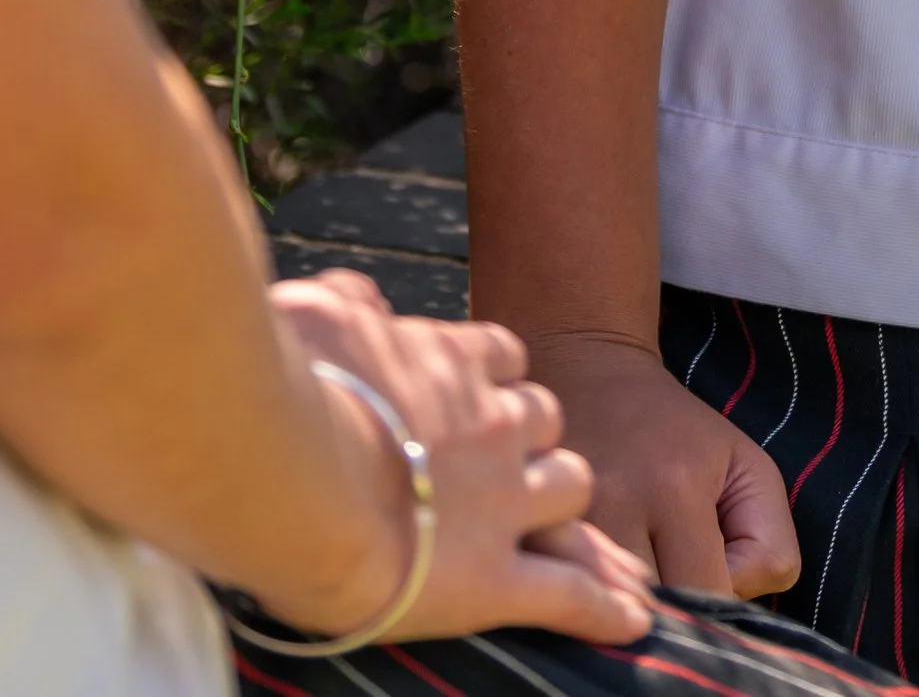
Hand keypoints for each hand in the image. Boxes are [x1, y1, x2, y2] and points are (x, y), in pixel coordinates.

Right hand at [266, 269, 653, 645]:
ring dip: (563, 500)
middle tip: (511, 467)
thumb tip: (361, 299)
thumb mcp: (316, 314)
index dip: (495, 378)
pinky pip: (568, 592)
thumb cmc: (286, 389)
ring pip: (571, 486)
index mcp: (450, 360)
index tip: (480, 395)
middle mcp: (492, 422)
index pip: (502, 357)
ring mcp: (501, 500)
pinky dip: (602, 606)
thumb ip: (349, 303)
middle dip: (534, 439)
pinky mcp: (491, 580)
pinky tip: (632, 618)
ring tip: (558, 528)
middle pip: (547, 419)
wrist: (289, 473)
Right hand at [526, 325, 799, 597]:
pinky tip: (591, 575)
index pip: (711, 594)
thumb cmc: (680, 431)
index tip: (707, 568)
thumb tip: (729, 608)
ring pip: (604, 614)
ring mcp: (566, 519)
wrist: (590, 370)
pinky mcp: (531, 529)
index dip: (720, 600)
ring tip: (628, 576)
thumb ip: (766, 543)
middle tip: (667, 573)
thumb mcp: (747, 466)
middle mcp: (616, 504)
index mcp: (676, 486)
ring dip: (621, 610)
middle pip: (654, 615)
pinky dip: (583, 597)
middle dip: (670, 614)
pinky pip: (563, 596)